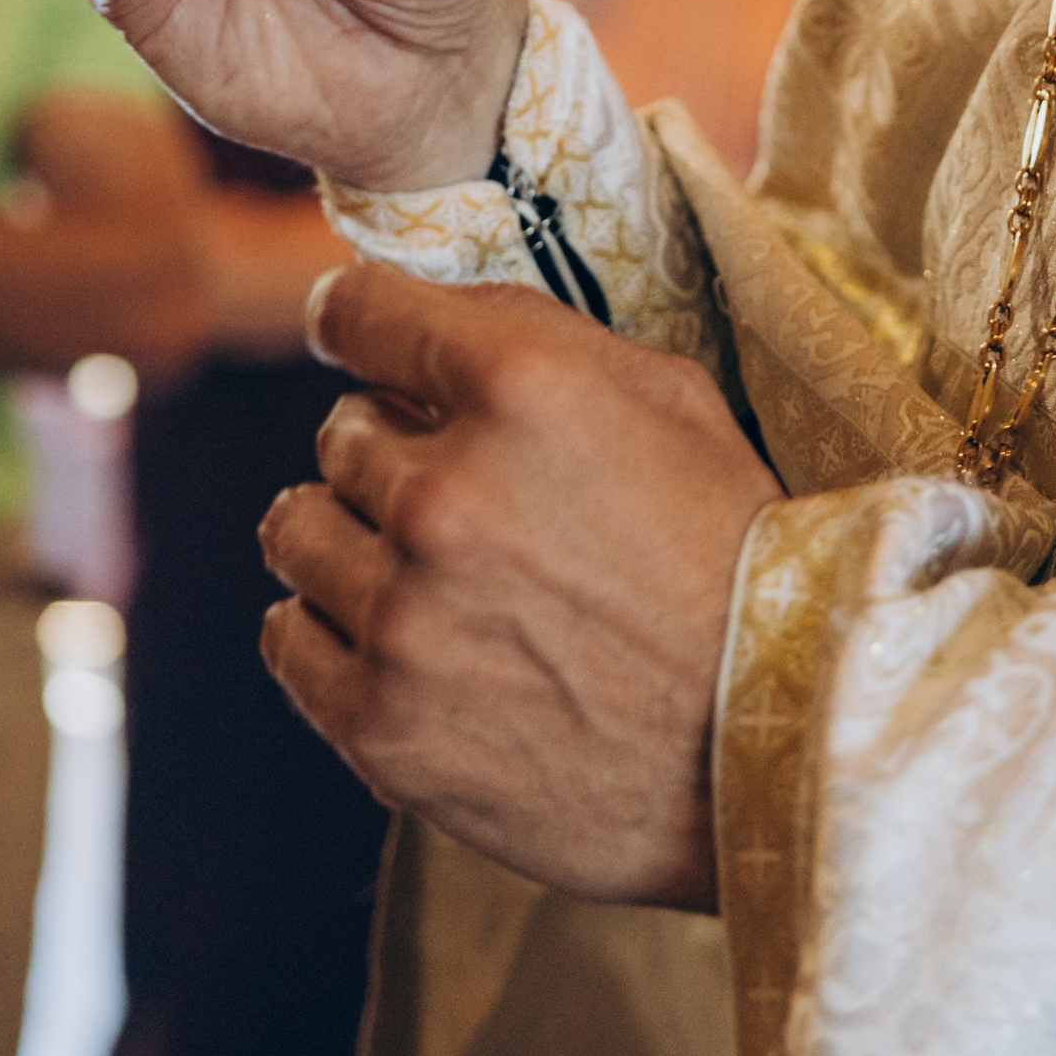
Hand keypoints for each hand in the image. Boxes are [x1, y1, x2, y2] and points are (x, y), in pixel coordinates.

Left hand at [258, 263, 782, 904]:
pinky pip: (285, 635)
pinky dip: (330, 628)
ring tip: (427, 568)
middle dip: (393, 448)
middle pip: (339, 431)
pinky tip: (401, 635)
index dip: (358, 320)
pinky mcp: (379, 722)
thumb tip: (427, 317)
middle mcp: (446, 493)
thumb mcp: (672, 399)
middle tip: (464, 493)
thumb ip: (538, 340)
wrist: (770, 743)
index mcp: (523, 390)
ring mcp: (404, 616)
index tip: (359, 336)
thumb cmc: (736, 557)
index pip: (359, 311)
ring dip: (352, 536)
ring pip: (298, 528)